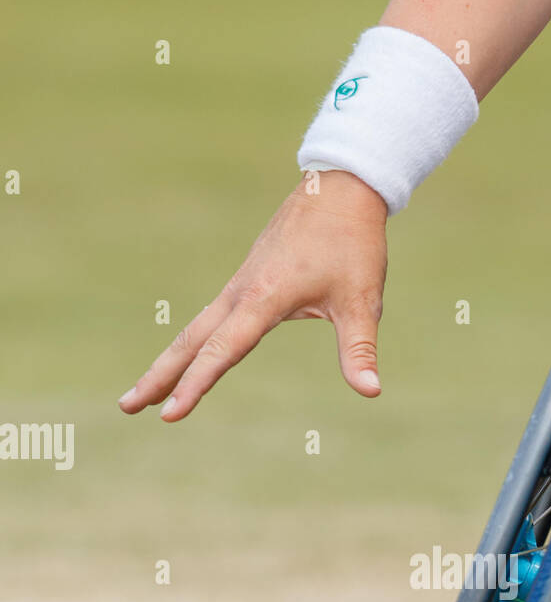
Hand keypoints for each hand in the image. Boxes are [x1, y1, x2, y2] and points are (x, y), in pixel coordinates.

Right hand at [120, 170, 387, 421]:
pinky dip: (192, 341)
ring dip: (169, 360)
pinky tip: (188, 355)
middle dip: (160, 376)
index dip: (196, 385)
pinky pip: (210, 316)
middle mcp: (242, 291)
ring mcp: (240, 283)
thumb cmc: (353, 243)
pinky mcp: (247, 278)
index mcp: (264, 298)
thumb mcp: (361, 300)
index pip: (222, 351)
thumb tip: (371, 391)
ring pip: (195, 328)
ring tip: (144, 392)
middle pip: (190, 341)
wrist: (341, 188)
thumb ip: (360, 349)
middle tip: (127, 407)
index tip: (171, 413)